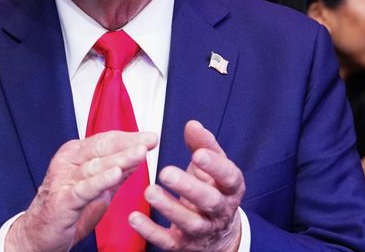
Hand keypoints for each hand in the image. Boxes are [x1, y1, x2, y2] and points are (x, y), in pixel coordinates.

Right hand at [6, 131, 157, 251]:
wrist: (38, 235)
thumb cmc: (66, 209)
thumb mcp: (96, 187)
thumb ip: (115, 172)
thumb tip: (138, 155)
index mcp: (74, 156)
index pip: (104, 141)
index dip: (129, 138)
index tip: (151, 137)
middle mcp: (67, 163)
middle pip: (101, 149)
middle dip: (129, 144)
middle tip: (150, 140)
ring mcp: (63, 180)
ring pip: (95, 166)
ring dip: (120, 159)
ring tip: (140, 152)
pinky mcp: (62, 200)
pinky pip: (84, 189)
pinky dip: (100, 181)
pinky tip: (116, 174)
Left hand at [129, 120, 244, 251]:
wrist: (219, 233)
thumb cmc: (212, 189)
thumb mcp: (213, 167)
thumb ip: (203, 144)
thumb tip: (192, 124)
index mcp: (230, 188)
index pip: (229, 177)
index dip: (215, 167)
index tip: (198, 154)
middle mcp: (220, 211)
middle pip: (210, 202)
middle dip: (189, 187)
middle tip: (166, 172)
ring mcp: (203, 231)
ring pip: (190, 223)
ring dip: (169, 208)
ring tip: (149, 191)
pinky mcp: (184, 245)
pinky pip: (169, 241)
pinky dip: (151, 231)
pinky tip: (134, 218)